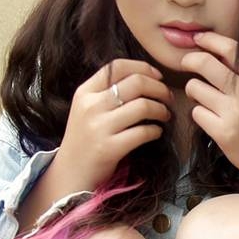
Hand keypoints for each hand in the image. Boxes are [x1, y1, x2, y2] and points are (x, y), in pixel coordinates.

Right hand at [56, 59, 172, 188]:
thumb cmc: (86, 138)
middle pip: (137, 82)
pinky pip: (144, 132)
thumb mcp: (87, 108)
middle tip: (168, 98)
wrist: (70, 173)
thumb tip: (144, 76)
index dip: (143, 68)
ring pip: (144, 106)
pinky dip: (156, 131)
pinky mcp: (109, 148)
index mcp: (85, 92)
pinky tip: (155, 133)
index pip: (117, 66)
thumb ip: (107, 91)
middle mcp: (91, 106)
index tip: (158, 77)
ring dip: (162, 110)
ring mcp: (99, 127)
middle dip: (160, 89)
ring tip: (164, 116)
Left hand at [180, 31, 238, 185]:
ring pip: (195, 88)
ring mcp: (235, 113)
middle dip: (190, 60)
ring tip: (206, 101)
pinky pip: (196, 113)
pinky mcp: (223, 132)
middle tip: (186, 64)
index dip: (209, 40)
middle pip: (205, 63)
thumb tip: (212, 50)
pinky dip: (199, 115)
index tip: (198, 39)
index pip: (231, 49)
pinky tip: (212, 121)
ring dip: (195, 92)